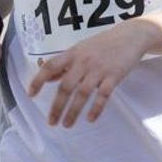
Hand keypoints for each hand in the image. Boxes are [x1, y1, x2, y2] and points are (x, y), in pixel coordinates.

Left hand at [27, 21, 156, 126]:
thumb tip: (48, 79)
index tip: (30, 95)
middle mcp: (83, 62)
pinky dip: (96, 108)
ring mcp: (99, 69)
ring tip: (66, 125)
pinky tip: (90, 119)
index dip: (38, 80)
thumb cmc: (102, 44)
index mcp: (72, 54)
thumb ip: (65, 64)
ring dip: (73, 111)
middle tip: (51, 122)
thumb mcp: (80, 50)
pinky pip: (103, 95)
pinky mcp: (114, 76)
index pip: (50, 67)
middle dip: (57, 106)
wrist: (130, 36)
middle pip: (66, 86)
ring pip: (82, 94)